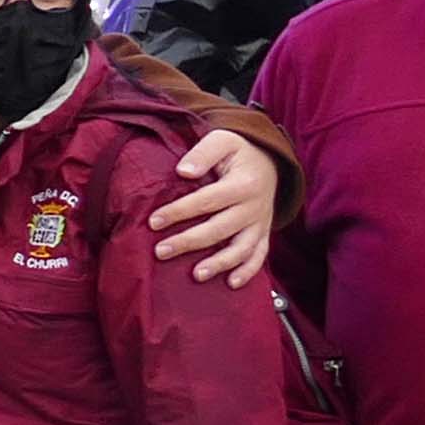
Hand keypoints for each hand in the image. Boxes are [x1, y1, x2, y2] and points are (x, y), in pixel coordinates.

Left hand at [153, 129, 279, 288]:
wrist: (271, 160)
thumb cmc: (239, 151)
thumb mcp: (223, 140)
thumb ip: (202, 154)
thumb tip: (183, 172)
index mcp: (243, 183)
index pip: (206, 201)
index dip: (179, 211)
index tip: (153, 221)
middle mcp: (255, 206)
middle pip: (220, 229)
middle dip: (189, 242)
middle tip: (161, 251)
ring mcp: (261, 223)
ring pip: (241, 249)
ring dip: (219, 264)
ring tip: (196, 276)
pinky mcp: (264, 233)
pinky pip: (259, 256)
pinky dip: (248, 272)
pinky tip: (231, 284)